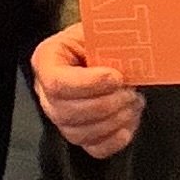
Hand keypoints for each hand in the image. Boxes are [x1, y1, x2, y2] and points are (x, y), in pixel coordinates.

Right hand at [30, 24, 144, 159]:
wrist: (108, 51)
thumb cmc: (102, 39)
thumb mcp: (102, 30)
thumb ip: (108, 40)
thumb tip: (129, 52)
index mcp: (47, 60)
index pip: (57, 82)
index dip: (88, 84)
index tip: (117, 77)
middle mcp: (46, 92)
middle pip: (66, 112)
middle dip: (105, 105)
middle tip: (130, 91)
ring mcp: (61, 117)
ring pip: (78, 134)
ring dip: (113, 121)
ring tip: (133, 102)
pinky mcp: (80, 134)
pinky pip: (93, 149)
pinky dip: (114, 140)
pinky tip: (128, 123)